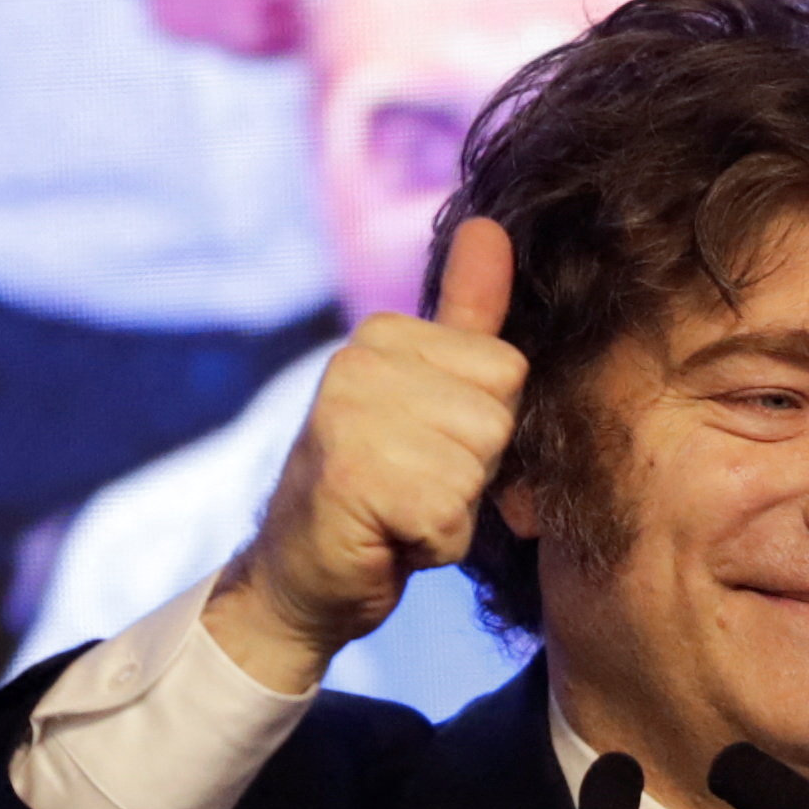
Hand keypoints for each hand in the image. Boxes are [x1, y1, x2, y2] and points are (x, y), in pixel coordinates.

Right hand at [205, 217, 525, 693]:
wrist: (300, 583)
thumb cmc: (379, 494)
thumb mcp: (431, 398)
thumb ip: (467, 318)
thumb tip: (488, 225)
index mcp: (383, 334)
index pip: (508, 371)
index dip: (486, 433)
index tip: (430, 453)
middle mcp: (357, 360)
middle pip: (499, 417)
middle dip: (475, 473)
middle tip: (413, 489)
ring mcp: (348, 416)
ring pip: (479, 465)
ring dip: (454, 512)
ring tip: (400, 513)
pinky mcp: (351, 478)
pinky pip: (452, 515)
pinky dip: (433, 545)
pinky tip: (388, 539)